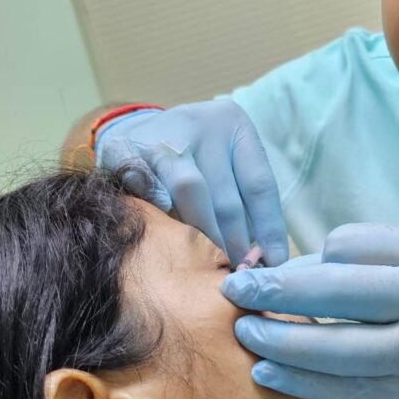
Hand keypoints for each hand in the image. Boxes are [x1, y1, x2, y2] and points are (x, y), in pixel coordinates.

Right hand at [95, 100, 287, 265]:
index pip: (259, 186)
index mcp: (234, 125)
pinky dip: (156, 211)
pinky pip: (144, 186)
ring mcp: (162, 134)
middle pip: (226, 196)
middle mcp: (201, 124)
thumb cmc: (194, 158)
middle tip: (240, 274)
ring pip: (190, 191)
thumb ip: (244, 202)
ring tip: (211, 264)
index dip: (269, 229)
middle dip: (236, 243)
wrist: (135, 130)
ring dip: (202, 234)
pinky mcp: (125, 146)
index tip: (273, 262)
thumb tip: (267, 257)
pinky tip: (164, 237)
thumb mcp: (227, 164)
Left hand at [222, 224, 398, 398]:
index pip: (349, 252)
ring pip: (340, 353)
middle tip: (235, 295)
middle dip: (279, 296)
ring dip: (283, 344)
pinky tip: (268, 373)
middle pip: (342, 300)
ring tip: (246, 334)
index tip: (268, 272)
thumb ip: (357, 254)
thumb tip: (281, 267)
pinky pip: (345, 390)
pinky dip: (301, 382)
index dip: (303, 263)